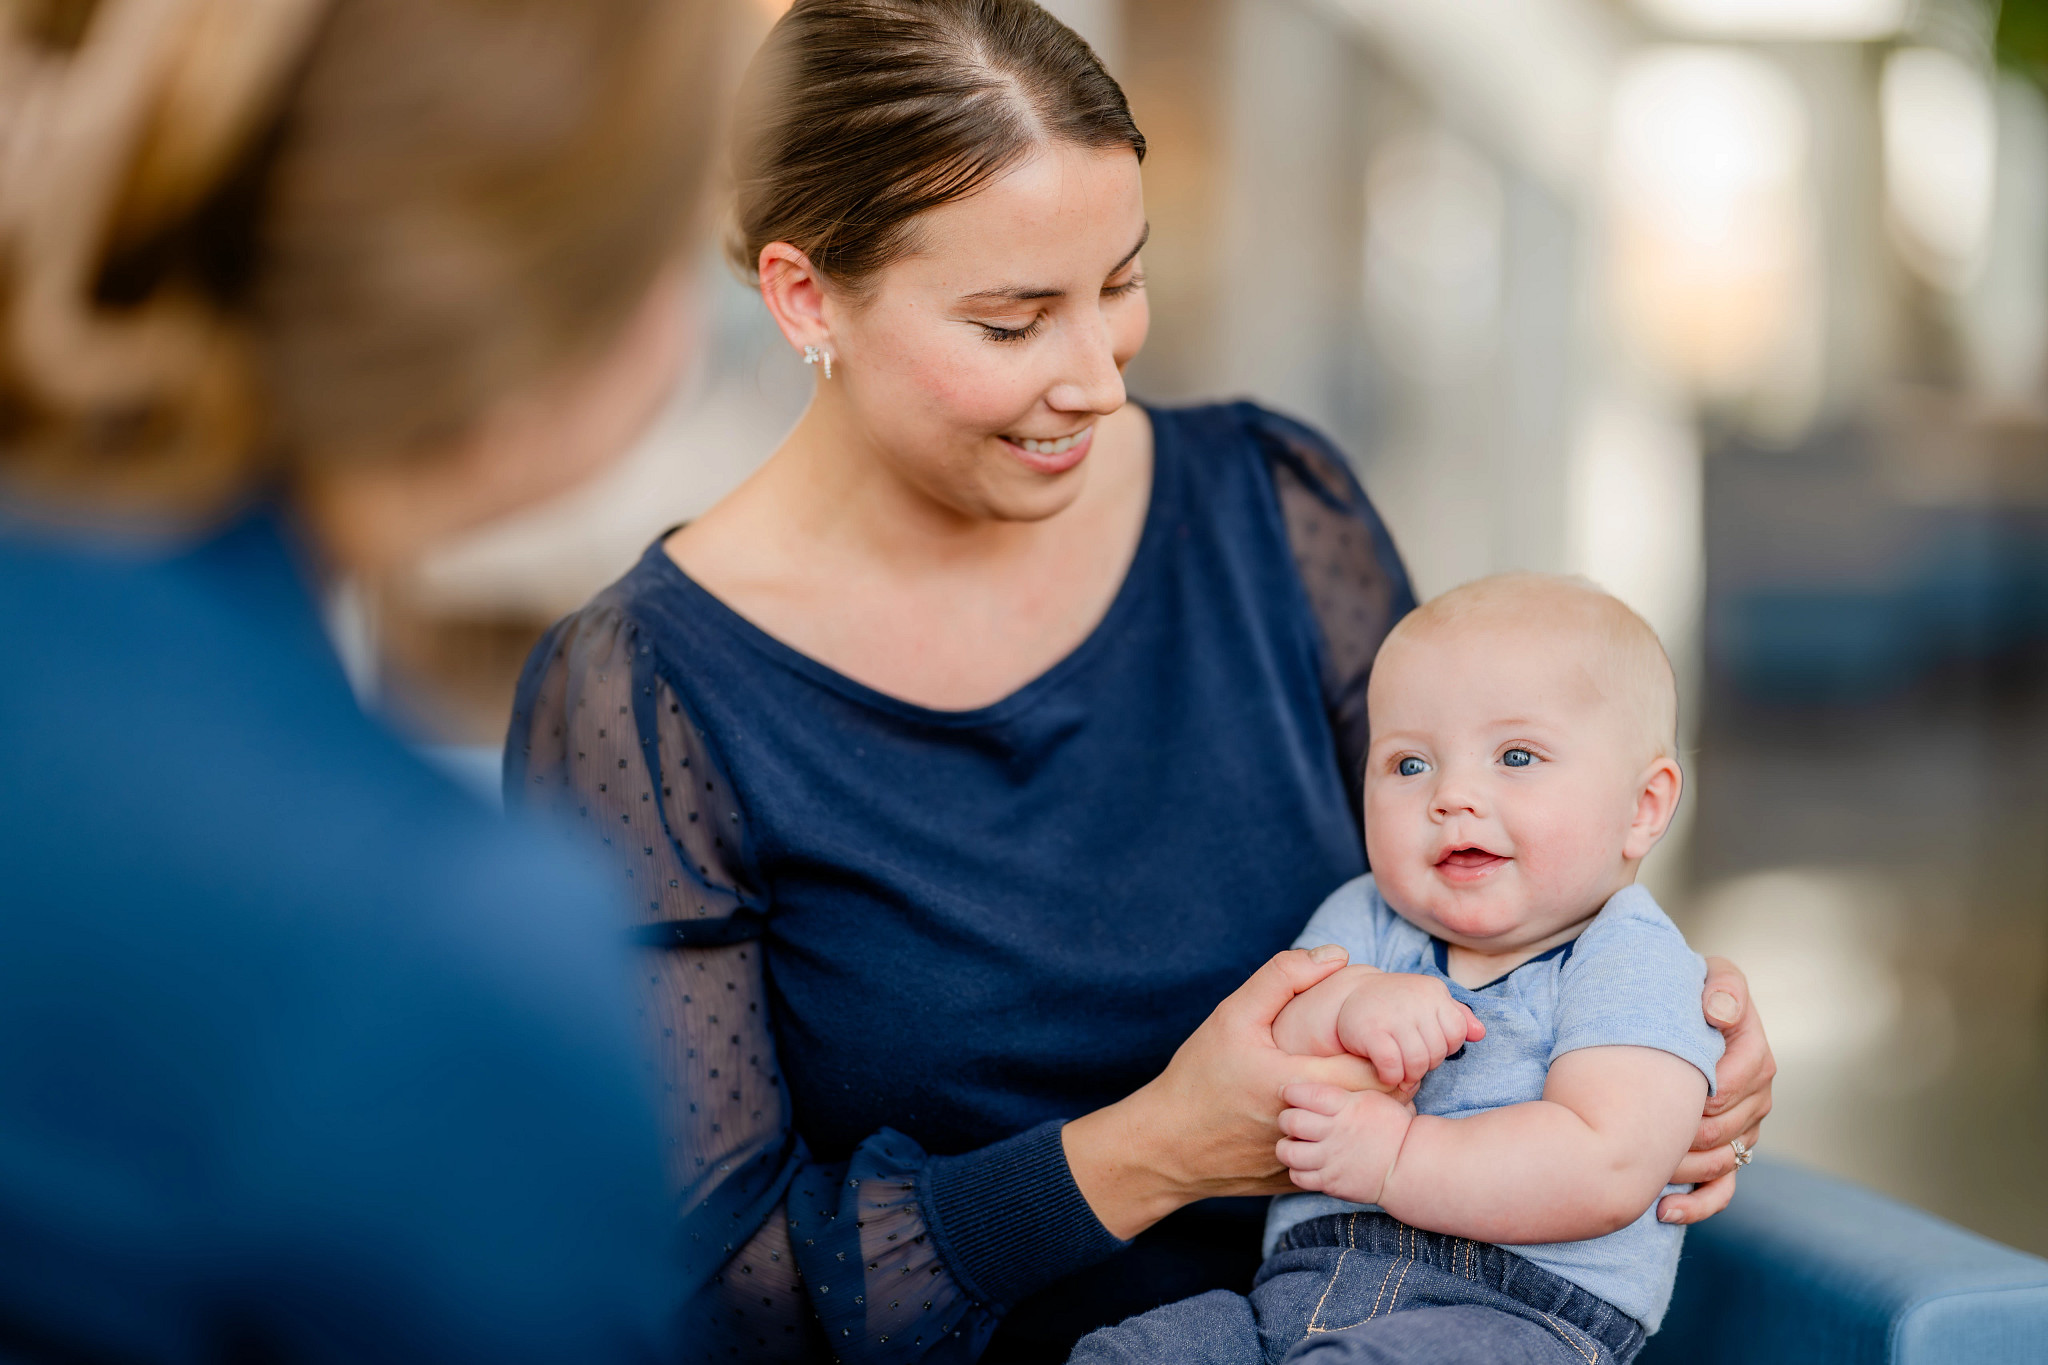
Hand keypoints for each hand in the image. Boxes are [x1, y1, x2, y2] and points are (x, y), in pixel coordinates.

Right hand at [1063, 946, 1387, 1238]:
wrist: (1167, 1144)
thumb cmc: (1199, 1076)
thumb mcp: (1232, 1016)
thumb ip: (1283, 977)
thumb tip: (1338, 955)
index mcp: (1301, 1083)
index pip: (1381, 1070)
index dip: (1393, 1048)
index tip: (1381, 1032)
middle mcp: (1313, 1125)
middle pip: (1385, 1103)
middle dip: (1393, 1074)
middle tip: (1383, 1051)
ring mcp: (1312, 1158)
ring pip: (1368, 1131)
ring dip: (1374, 1105)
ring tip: (1366, 1078)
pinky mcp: (1304, 1179)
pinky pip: (1344, 1154)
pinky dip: (1349, 1132)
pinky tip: (1337, 1112)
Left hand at [1275, 1081, 1414, 1203]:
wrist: (1410, 1163)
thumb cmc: (1390, 1125)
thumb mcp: (1370, 1096)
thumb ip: (1341, 1090)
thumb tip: (1312, 1075)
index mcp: (1345, 1106)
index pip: (1303, 1094)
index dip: (1289, 1091)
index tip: (1289, 1093)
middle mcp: (1335, 1132)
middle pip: (1291, 1121)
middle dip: (1285, 1119)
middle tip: (1291, 1120)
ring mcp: (1332, 1159)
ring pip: (1288, 1152)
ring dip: (1286, 1146)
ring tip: (1295, 1144)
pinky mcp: (1332, 1182)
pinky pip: (1299, 1176)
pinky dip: (1297, 1170)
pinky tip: (1306, 1164)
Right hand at [1335, 972, 1483, 1089]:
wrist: (1348, 998)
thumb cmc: (1394, 1005)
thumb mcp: (1427, 1003)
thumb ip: (1456, 1017)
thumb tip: (1480, 1033)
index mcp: (1433, 991)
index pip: (1457, 1033)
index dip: (1444, 1047)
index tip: (1426, 1046)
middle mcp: (1415, 999)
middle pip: (1438, 1051)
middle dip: (1426, 1064)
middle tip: (1410, 1060)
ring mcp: (1392, 1015)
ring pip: (1418, 1062)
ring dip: (1409, 1075)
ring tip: (1401, 1071)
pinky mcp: (1370, 1031)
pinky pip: (1393, 1067)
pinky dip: (1392, 1077)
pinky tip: (1386, 1073)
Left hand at [1658, 956, 1775, 1224]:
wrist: (1657, 1023)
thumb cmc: (1676, 993)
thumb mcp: (1701, 977)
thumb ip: (1720, 986)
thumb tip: (1720, 1011)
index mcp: (1749, 1044)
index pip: (1752, 1065)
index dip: (1724, 1081)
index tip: (1697, 1085)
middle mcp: (1753, 1085)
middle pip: (1736, 1119)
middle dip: (1698, 1126)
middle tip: (1657, 1128)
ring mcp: (1741, 1122)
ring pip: (1726, 1155)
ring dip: (1688, 1164)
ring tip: (1648, 1164)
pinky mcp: (1725, 1151)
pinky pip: (1721, 1189)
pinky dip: (1696, 1204)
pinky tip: (1663, 1210)